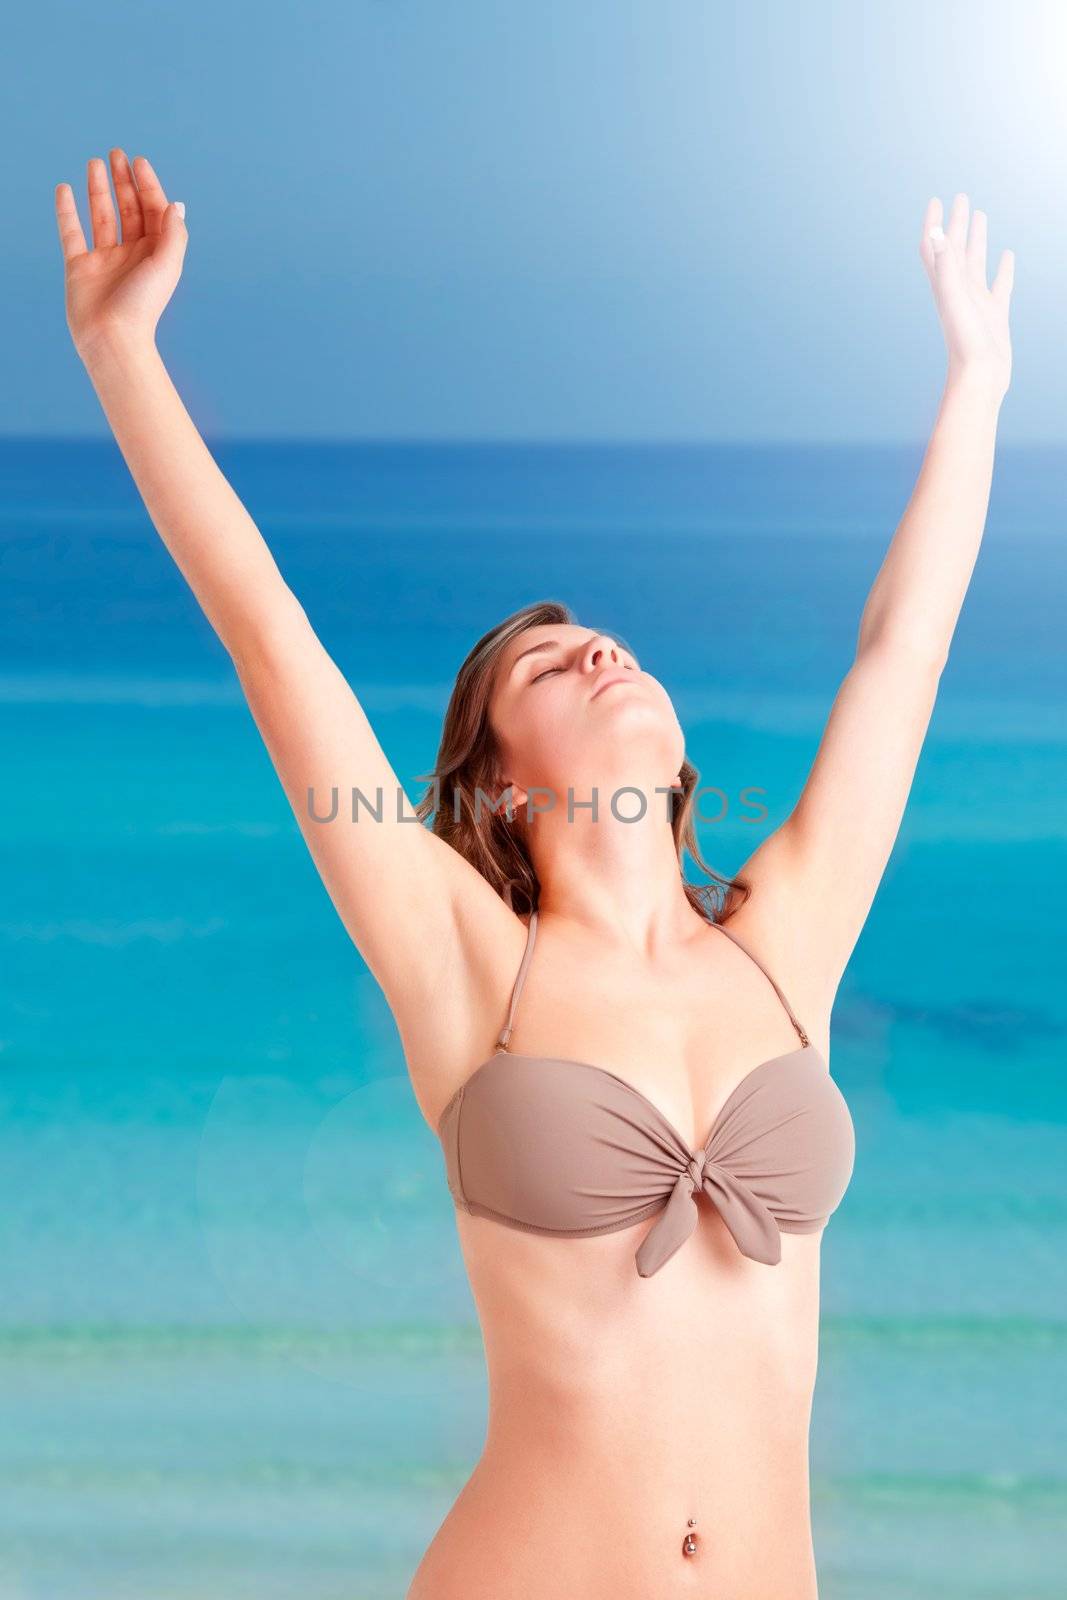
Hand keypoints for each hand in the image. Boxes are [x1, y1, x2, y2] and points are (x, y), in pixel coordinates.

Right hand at [55, 150, 187, 360]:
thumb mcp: (167, 265)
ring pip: (101, 216)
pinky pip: (72, 232)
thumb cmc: (143, 305)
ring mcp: (104, 259)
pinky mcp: (80, 267)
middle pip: (128, 209)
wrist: (112, 337)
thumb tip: (175, 204)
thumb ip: (173, 234)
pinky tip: (64, 189)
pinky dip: (67, 211)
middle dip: (124, 182)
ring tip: (95, 162)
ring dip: (99, 189)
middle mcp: (131, 254)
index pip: (153, 212)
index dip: (148, 186)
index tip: (139, 162)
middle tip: (117, 154)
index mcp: (155, 254)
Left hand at [919, 193, 1013, 398]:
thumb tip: (937, 232)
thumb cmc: (965, 342)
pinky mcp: (995, 313)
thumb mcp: (954, 298)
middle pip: (956, 249)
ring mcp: (977, 301)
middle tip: (962, 196)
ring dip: (977, 239)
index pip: (934, 247)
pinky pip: (1000, 284)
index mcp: (944, 286)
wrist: (980, 378)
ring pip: (977, 262)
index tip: (936, 199)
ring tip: (982, 215)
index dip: (933, 224)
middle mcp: (958, 291)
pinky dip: (1003, 268)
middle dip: (957, 222)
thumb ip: (945, 266)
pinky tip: (1008, 255)